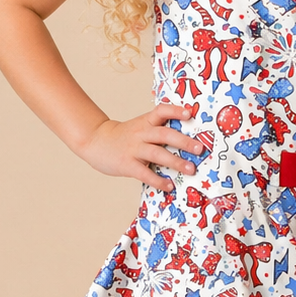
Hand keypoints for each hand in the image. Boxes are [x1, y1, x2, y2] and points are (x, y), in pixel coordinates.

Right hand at [79, 101, 207, 191]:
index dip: (175, 111)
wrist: (95, 141)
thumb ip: (158, 131)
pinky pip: (145, 173)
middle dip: (184, 142)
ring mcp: (134, 149)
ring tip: (191, 169)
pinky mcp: (127, 164)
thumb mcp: (140, 127)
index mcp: (146, 122)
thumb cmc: (123, 137)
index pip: (161, 111)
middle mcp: (141, 134)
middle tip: (200, 149)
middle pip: (164, 134)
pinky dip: (158, 180)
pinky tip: (169, 185)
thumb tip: (186, 142)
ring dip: (176, 162)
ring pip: (157, 153)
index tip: (189, 114)